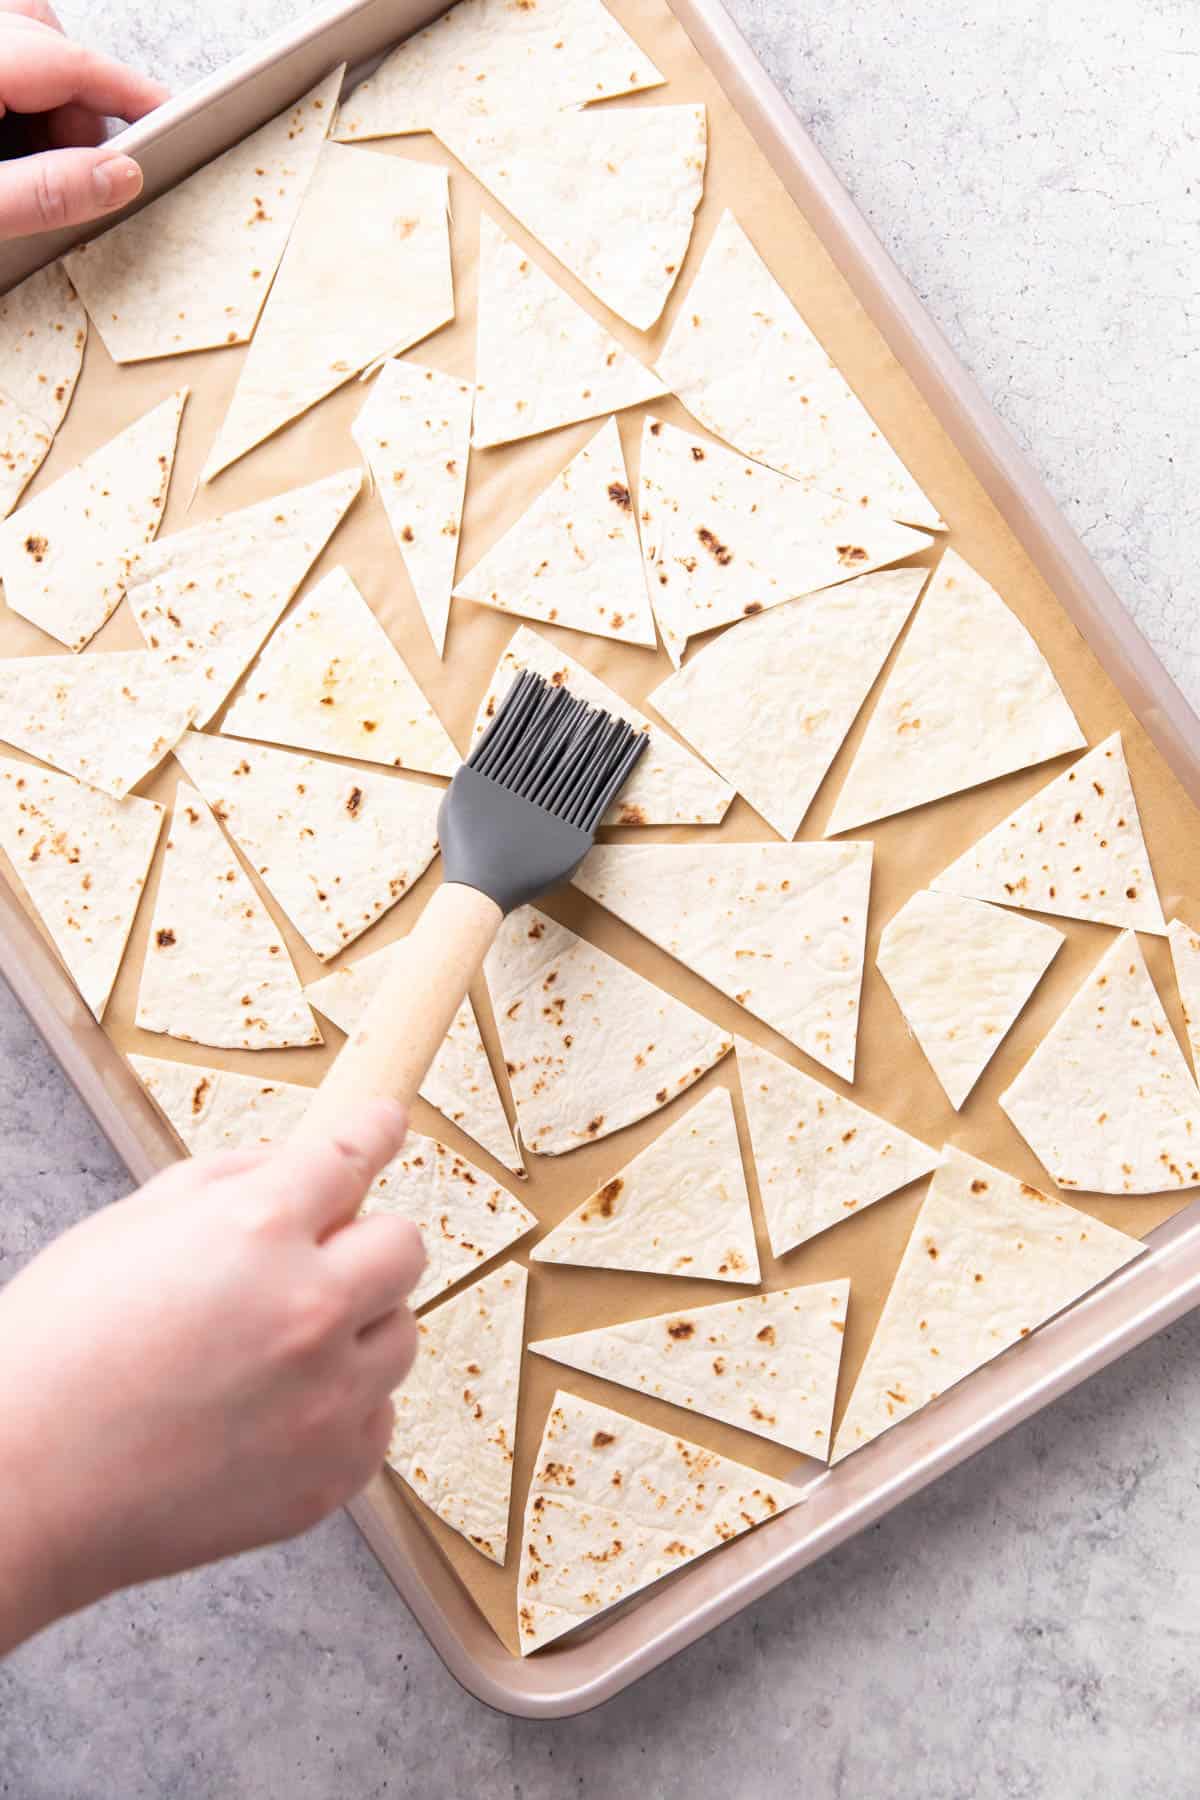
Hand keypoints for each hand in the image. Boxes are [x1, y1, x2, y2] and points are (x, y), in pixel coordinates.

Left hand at [0, 0, 166, 240]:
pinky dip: (13, 100)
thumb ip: (46, 192)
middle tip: (78, 170)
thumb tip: (121, 177)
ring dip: (44, 102)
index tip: (169, 117)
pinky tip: (4, 154)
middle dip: (77, 103)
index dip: (128, 92)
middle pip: (45, 39)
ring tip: (30, 169)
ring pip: (18, 45)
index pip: (71, 62)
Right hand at [0, 1097, 423, 1653]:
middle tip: (312, 1263)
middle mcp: (310, 1310)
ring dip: (357, 1329)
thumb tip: (295, 1165)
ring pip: (400, 1335)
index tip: (383, 1123)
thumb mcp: (127, 1224)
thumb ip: (226, 1181)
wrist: (20, 1488)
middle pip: (404, 1247)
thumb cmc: (54, 1353)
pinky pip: (376, 1417)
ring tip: (273, 1351)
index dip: (371, 1132)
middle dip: (363, 1243)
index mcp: (255, 1230)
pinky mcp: (331, 1474)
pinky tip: (268, 1413)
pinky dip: (340, 1408)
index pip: (350, 1157)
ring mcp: (329, 1400)